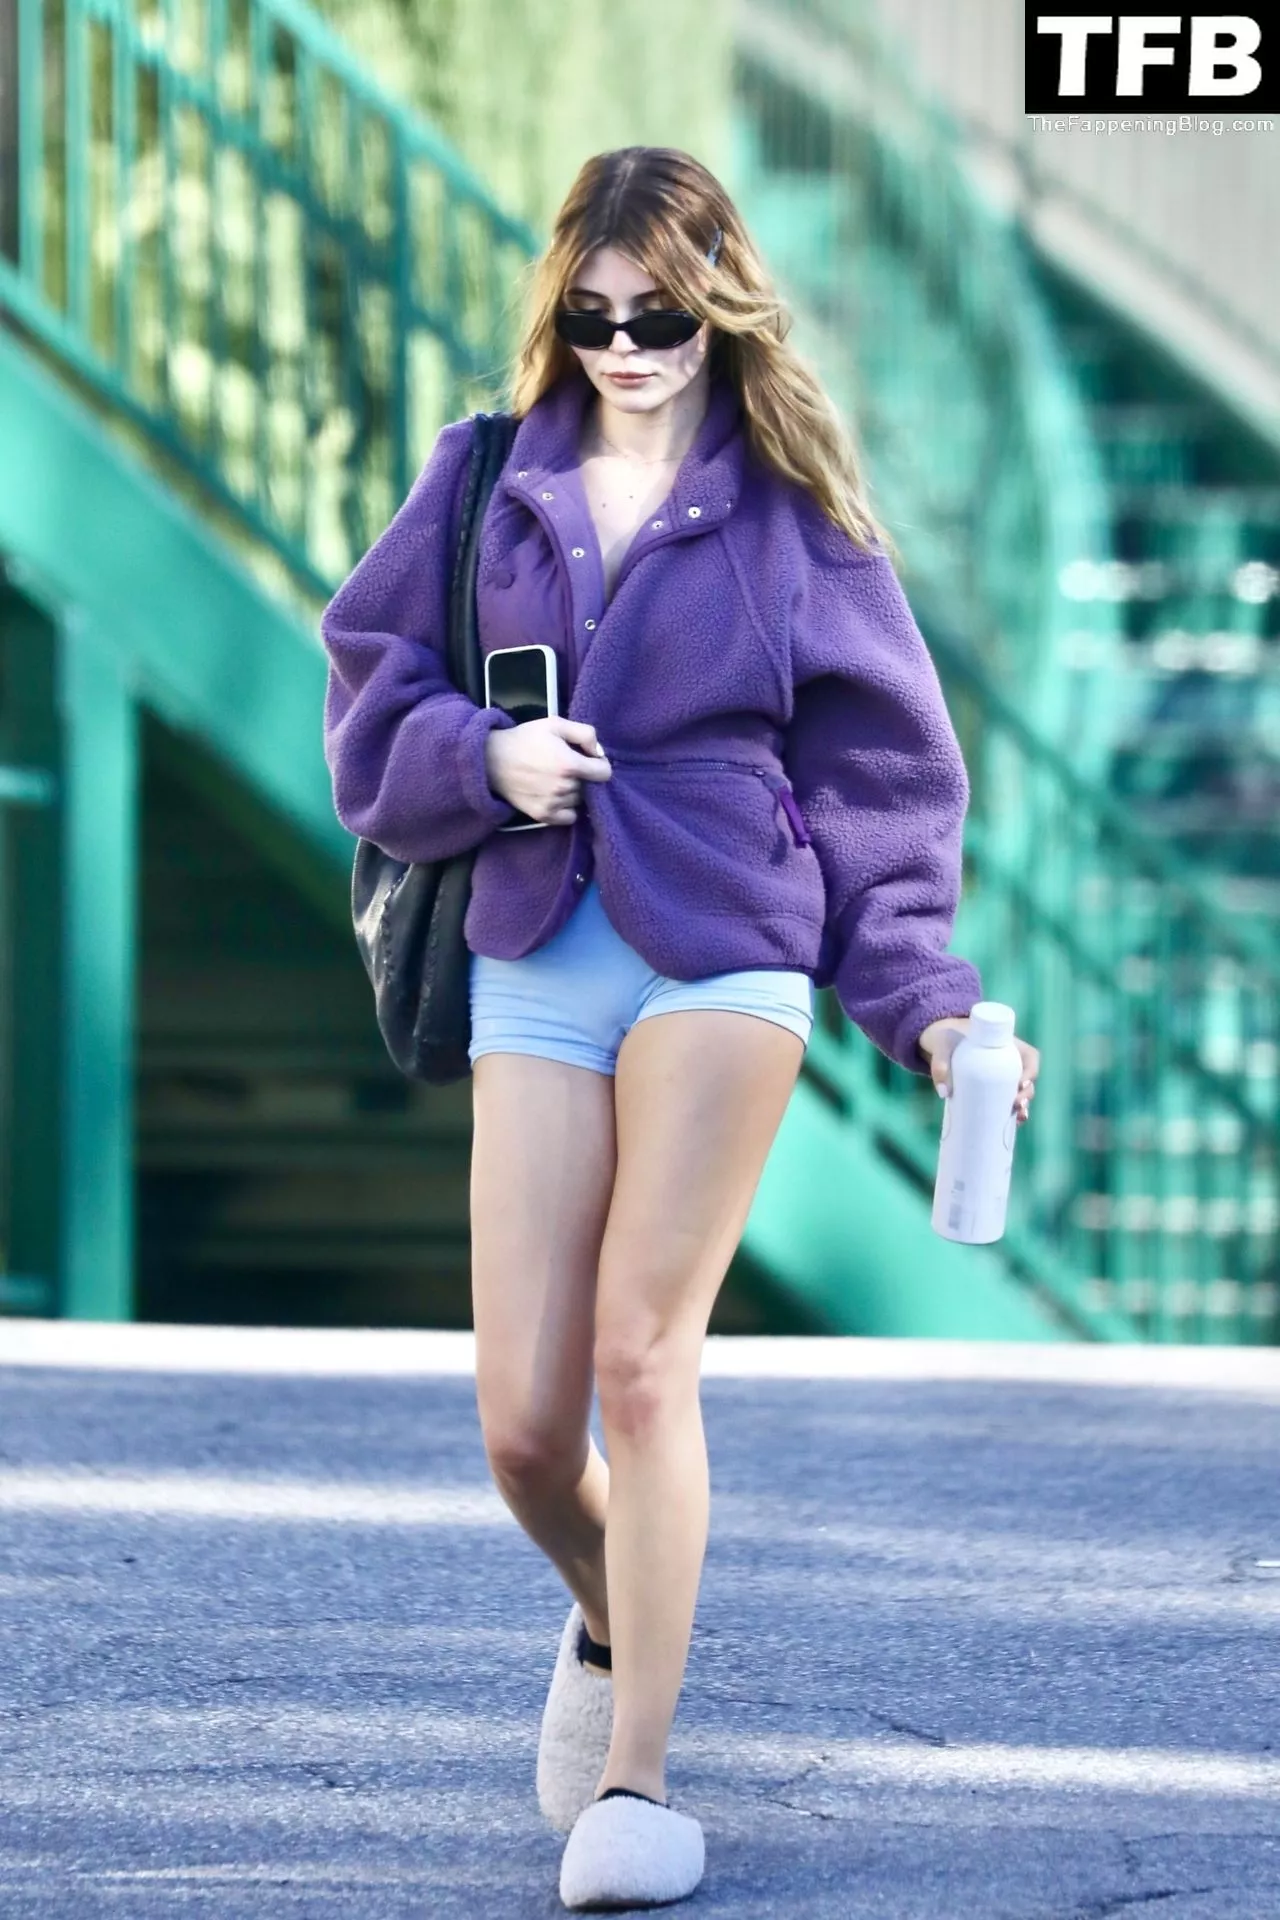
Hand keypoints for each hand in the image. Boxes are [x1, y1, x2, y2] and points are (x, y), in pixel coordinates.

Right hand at [485, 716, 611, 824]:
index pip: (605, 773)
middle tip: (565, 766)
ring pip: (579, 800)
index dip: (599, 764)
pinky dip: (567, 808)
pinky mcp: (543, 816)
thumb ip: (585, 734)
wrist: (491, 760)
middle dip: (583, 776)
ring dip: (574, 791)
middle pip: (591, 786)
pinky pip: (570, 817)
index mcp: (570, 764)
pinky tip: (554, 795)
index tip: (588, 759)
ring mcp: (554, 804)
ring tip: (555, 779)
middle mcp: (564, 788)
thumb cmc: (525, 739)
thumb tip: (600, 754)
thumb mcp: (555, 724)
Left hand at [916, 1016, 1040, 1125]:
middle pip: (1027, 1078)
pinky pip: (1009, 1102)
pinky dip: (1012, 1114)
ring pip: (1021, 1092)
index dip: (1031, 1071)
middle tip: (1015, 1103)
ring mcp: (1003, 1077)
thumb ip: (939, 1063)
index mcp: (1008, 1044)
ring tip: (1017, 1117)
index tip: (1020, 1083)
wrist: (941, 1045)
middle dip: (1026, 1093)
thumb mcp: (943, 1044)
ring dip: (1023, 1106)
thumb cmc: (949, 1038)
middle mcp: (1010, 1061)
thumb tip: (944, 1093)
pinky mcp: (994, 1089)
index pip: (1030, 1056)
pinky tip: (1012, 1125)